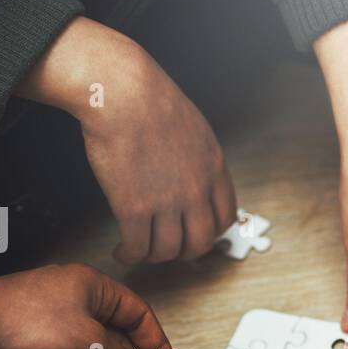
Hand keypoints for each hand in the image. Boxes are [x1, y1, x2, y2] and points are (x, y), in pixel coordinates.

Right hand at [18, 17, 236, 263]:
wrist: (122, 92)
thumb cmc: (149, 100)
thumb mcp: (195, 129)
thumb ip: (199, 159)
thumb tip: (192, 176)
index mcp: (213, 169)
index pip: (225, 217)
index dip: (210, 232)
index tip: (196, 233)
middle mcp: (196, 190)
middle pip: (200, 242)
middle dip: (185, 252)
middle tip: (171, 250)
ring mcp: (166, 202)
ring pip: (168, 250)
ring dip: (154, 256)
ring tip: (141, 251)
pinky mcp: (134, 208)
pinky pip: (137, 247)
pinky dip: (130, 255)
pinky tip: (123, 251)